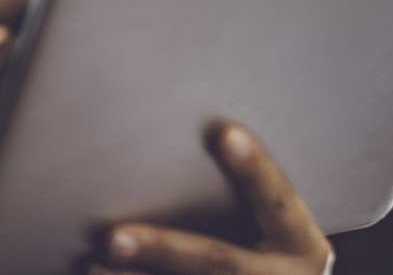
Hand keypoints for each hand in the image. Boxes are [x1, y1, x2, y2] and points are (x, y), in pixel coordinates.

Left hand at [91, 121, 333, 274]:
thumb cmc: (271, 249)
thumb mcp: (277, 226)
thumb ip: (244, 192)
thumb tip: (198, 131)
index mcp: (301, 245)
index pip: (278, 199)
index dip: (254, 168)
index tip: (223, 132)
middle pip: (219, 262)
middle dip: (164, 249)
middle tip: (113, 238)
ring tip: (91, 266)